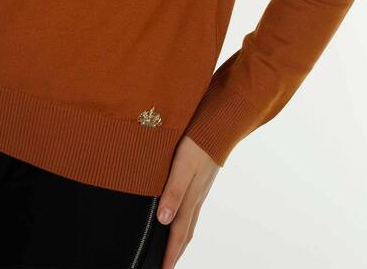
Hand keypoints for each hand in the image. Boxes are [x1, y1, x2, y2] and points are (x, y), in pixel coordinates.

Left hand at [157, 135, 219, 268]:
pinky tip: (181, 217)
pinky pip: (192, 210)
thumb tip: (163, 220)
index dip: (170, 252)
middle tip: (167, 267)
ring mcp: (200, 190)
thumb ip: (173, 192)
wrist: (218, 126)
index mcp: (191, 198)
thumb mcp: (182, 166)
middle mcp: (197, 198)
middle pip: (186, 232)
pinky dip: (185, 222)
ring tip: (173, 251)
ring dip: (181, 239)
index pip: (178, 232)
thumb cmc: (198, 143)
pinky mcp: (201, 181)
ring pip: (190, 222)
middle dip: (176, 252)